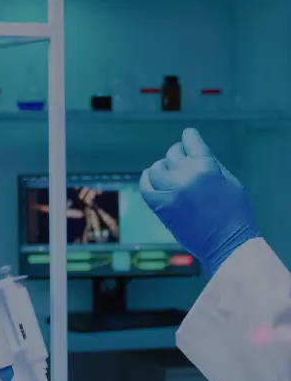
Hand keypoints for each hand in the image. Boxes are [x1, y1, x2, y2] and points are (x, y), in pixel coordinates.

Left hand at [140, 128, 259, 274]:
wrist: (228, 245)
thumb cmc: (234, 214)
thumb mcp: (230, 182)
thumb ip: (211, 163)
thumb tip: (193, 150)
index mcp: (207, 167)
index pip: (191, 142)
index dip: (189, 137)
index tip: (187, 135)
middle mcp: (186, 176)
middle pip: (172, 154)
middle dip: (177, 154)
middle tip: (179, 159)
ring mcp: (171, 192)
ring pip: (156, 169)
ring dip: (161, 168)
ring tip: (166, 171)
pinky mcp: (161, 207)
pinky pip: (145, 187)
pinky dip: (146, 180)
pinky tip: (150, 178)